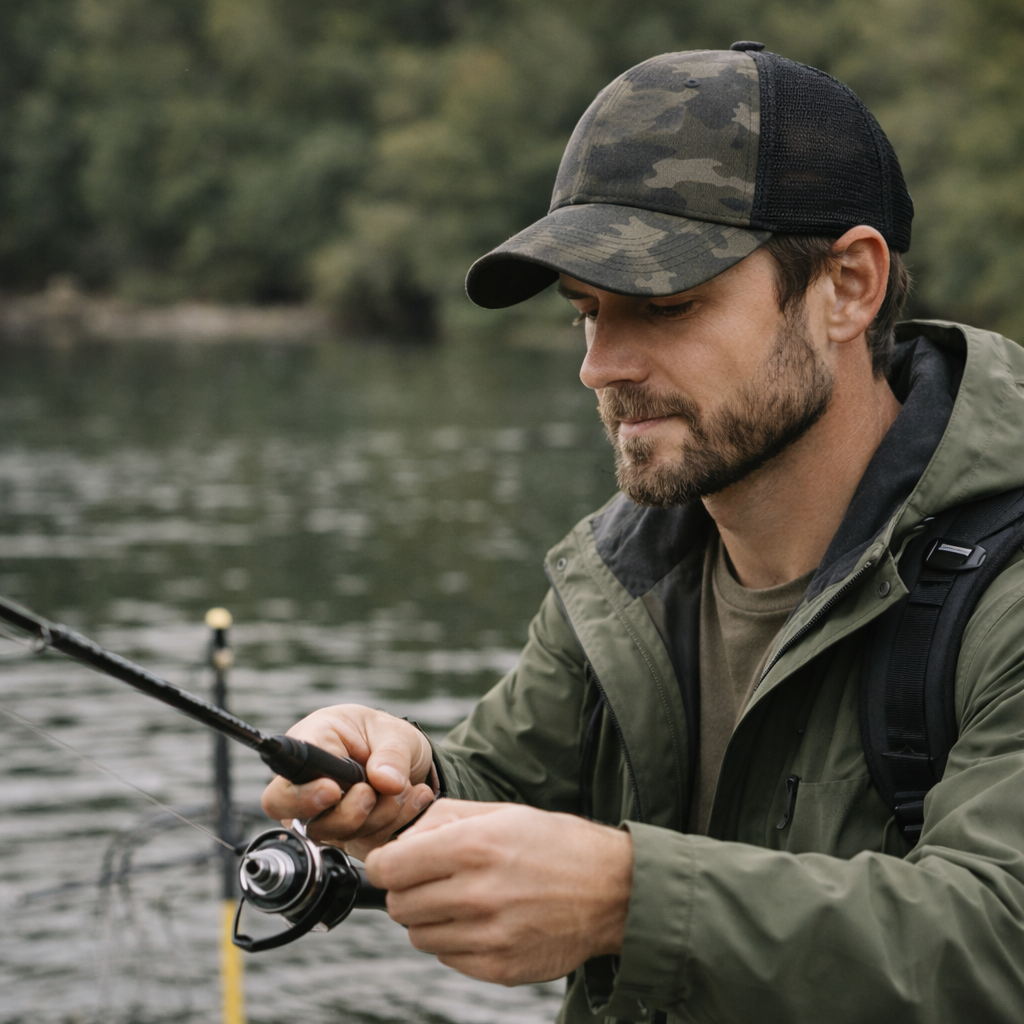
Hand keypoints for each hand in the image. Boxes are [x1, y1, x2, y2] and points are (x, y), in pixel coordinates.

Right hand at [260, 705, 435, 858]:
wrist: (407, 756)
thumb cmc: (384, 735)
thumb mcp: (394, 732)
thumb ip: (391, 753)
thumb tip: (386, 782)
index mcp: (309, 753)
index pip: (281, 791)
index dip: (302, 798)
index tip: (333, 790)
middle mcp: (310, 791)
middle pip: (306, 825)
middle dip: (347, 815)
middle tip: (371, 792)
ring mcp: (328, 819)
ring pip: (342, 837)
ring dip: (380, 815)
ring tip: (404, 786)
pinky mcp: (351, 837)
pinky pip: (369, 845)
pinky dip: (397, 823)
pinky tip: (414, 797)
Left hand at [365, 799, 633, 985]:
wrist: (613, 890)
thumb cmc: (554, 843)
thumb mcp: (501, 812)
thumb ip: (442, 821)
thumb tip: (398, 842)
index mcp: (473, 846)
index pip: (390, 868)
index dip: (384, 864)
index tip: (393, 863)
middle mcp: (476, 893)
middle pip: (398, 904)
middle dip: (407, 890)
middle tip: (434, 879)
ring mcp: (488, 936)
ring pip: (418, 935)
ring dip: (430, 917)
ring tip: (464, 899)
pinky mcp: (499, 968)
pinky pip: (447, 957)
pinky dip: (456, 941)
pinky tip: (485, 921)